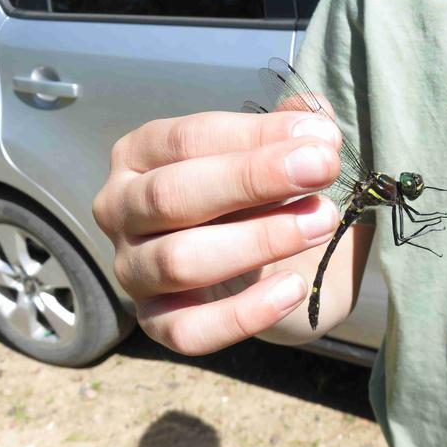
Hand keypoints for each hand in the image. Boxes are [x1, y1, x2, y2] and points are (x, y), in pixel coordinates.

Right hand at [92, 110, 340, 353]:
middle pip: (173, 195)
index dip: (256, 136)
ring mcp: (133, 270)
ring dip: (258, 240)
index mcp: (143, 154)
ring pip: (179, 261)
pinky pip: (189, 330)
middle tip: (323, 169)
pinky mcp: (156, 322)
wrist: (267, 267)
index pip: (188, 139)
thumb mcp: (277, 159)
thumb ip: (293, 133)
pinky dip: (244, 313)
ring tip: (323, 222)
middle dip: (254, 179)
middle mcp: (123, 209)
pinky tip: (294, 288)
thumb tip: (317, 116)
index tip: (319, 136)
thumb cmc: (261, 200)